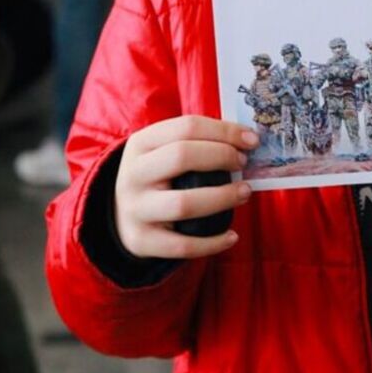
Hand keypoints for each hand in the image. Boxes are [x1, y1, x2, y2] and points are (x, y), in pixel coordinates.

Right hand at [114, 116, 256, 258]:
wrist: (119, 213)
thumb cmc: (158, 175)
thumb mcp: (164, 150)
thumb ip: (199, 142)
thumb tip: (249, 142)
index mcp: (141, 144)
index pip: (187, 127)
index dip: (225, 131)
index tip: (252, 140)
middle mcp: (133, 174)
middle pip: (181, 156)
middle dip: (222, 156)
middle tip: (243, 163)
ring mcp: (135, 209)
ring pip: (183, 203)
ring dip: (223, 197)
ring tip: (245, 193)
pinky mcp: (141, 240)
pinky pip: (182, 245)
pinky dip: (212, 242)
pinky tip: (232, 236)